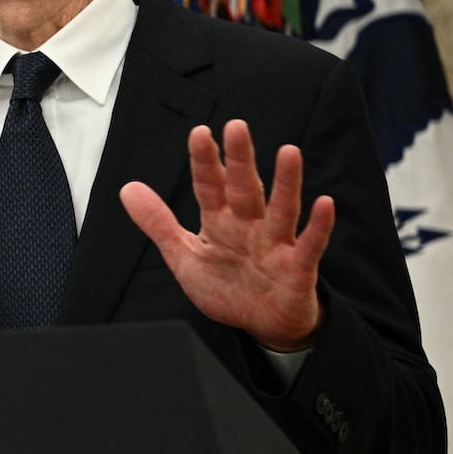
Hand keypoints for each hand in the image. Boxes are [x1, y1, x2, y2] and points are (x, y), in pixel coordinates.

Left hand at [119, 119, 331, 350]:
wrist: (262, 326)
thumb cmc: (227, 286)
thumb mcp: (184, 255)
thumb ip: (158, 223)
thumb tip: (128, 188)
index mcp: (220, 222)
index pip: (210, 186)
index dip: (204, 162)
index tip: (200, 133)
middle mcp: (249, 226)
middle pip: (244, 189)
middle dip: (240, 160)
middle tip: (236, 127)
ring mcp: (275, 245)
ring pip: (281, 209)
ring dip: (286, 183)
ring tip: (289, 152)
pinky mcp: (298, 268)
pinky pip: (309, 245)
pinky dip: (318, 226)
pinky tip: (324, 204)